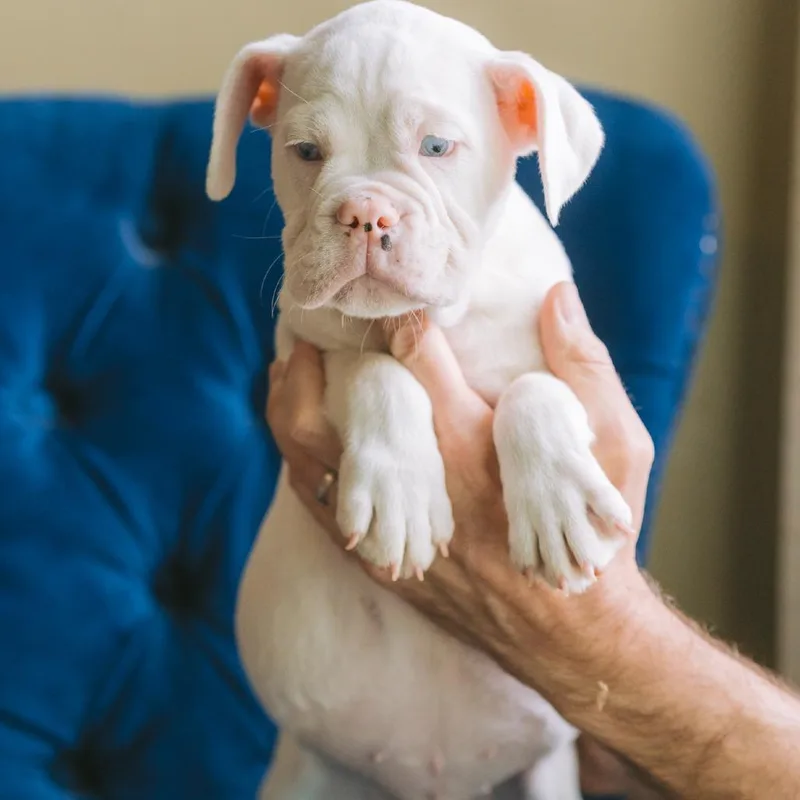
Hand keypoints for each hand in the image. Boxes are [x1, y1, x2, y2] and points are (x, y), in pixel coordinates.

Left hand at [266, 281, 655, 707]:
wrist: (570, 625)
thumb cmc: (596, 533)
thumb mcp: (617, 446)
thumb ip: (584, 367)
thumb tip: (556, 297)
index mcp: (475, 443)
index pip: (418, 361)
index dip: (398, 319)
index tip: (385, 296)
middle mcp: (424, 483)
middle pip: (340, 414)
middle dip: (312, 366)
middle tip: (304, 330)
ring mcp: (397, 527)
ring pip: (315, 463)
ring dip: (293, 410)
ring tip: (289, 372)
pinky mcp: (385, 561)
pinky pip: (323, 508)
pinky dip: (304, 464)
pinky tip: (304, 439)